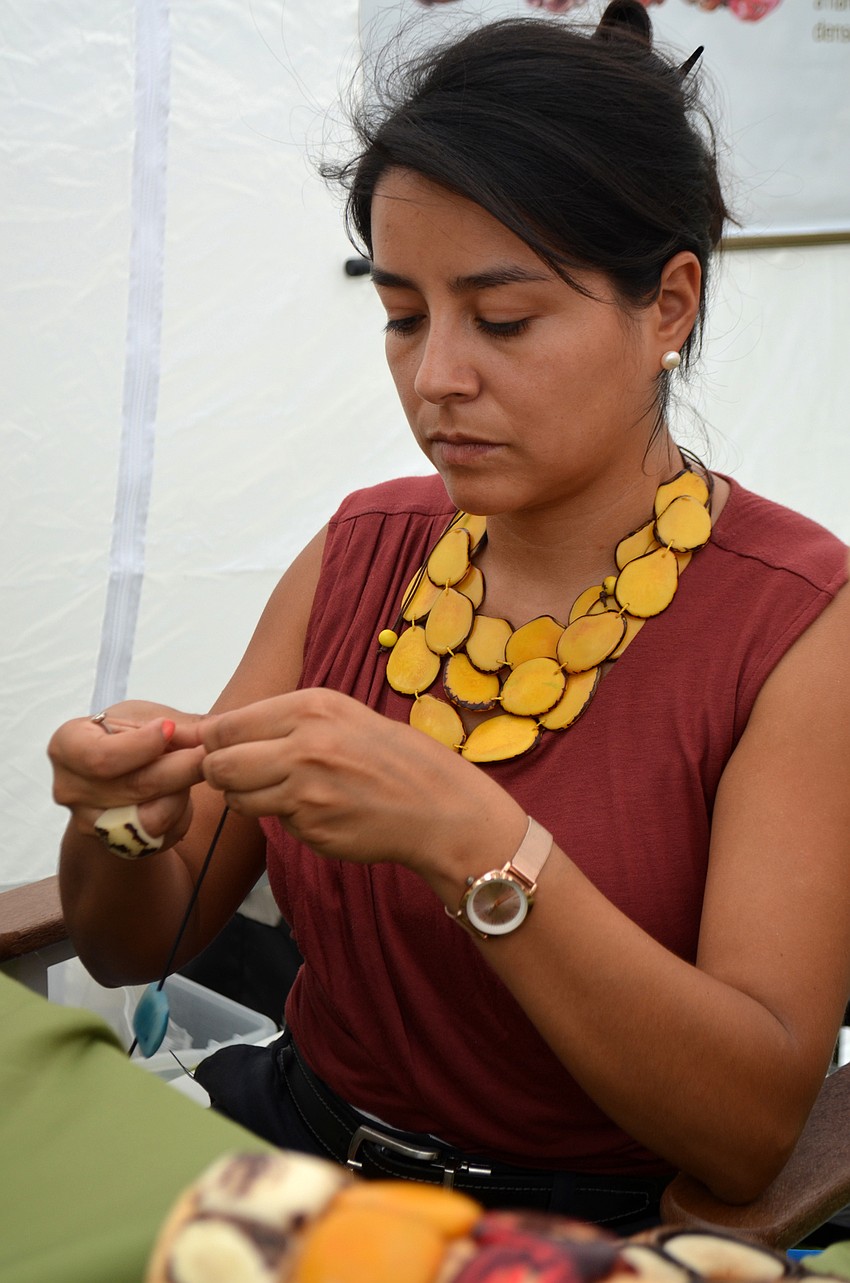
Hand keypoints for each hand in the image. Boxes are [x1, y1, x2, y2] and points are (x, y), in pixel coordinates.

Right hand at [48, 702, 206, 848]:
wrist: (117, 772)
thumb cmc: (128, 736)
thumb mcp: (145, 717)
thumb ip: (179, 725)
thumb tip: (219, 731)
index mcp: (67, 747)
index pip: (102, 757)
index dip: (142, 745)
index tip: (169, 727)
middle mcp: (70, 789)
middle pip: (136, 787)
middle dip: (181, 767)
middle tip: (210, 752)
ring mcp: (91, 823)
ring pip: (153, 817)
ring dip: (183, 792)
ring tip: (193, 770)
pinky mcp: (118, 846)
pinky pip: (162, 837)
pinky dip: (181, 813)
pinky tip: (182, 793)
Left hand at [197, 688, 523, 879]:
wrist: (436, 804)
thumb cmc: (386, 757)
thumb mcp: (338, 716)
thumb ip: (280, 720)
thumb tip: (213, 731)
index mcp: (310, 706)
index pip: (225, 725)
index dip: (213, 742)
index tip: (219, 750)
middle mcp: (304, 743)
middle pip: (219, 765)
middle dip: (220, 774)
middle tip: (239, 777)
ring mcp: (307, 789)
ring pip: (238, 799)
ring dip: (247, 799)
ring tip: (282, 792)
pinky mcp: (311, 826)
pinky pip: (272, 822)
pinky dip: (283, 818)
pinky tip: (315, 810)